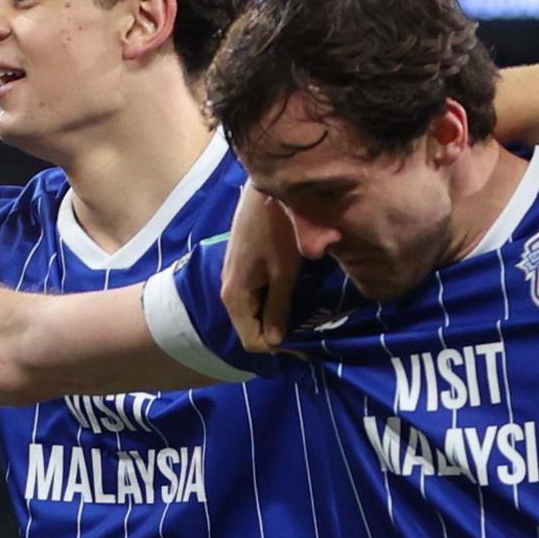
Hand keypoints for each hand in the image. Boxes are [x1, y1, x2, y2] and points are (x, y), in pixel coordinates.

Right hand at [223, 195, 305, 354]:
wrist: (266, 190)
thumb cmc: (277, 231)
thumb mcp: (284, 274)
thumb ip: (279, 309)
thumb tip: (276, 342)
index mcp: (235, 297)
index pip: (252, 341)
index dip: (279, 347)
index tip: (307, 343)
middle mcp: (229, 290)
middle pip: (252, 327)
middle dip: (279, 332)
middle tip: (310, 328)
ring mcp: (234, 276)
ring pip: (255, 310)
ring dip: (277, 315)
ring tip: (304, 311)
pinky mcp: (242, 264)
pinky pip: (256, 294)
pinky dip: (274, 298)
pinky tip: (293, 291)